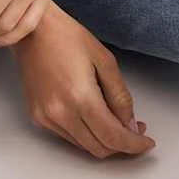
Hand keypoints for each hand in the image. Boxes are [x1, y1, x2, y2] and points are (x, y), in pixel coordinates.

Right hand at [11, 3, 156, 158]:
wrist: (32, 30)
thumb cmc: (65, 36)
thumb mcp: (104, 60)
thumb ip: (120, 96)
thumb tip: (130, 124)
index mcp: (80, 97)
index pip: (113, 137)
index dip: (134, 144)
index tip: (146, 142)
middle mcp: (60, 113)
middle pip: (99, 148)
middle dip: (122, 144)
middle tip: (135, 129)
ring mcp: (46, 117)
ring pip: (84, 146)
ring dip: (104, 140)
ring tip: (115, 121)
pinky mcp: (38, 117)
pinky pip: (68, 136)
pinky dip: (85, 134)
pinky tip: (93, 116)